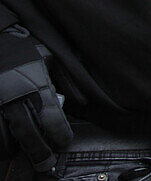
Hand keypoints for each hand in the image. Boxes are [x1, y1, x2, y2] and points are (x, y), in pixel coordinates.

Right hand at [0, 28, 71, 172]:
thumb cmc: (26, 47)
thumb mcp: (52, 56)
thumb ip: (68, 78)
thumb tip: (82, 99)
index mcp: (36, 83)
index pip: (51, 115)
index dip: (59, 132)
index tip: (64, 141)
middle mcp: (15, 96)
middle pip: (27, 132)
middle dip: (38, 151)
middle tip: (46, 164)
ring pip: (4, 136)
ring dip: (15, 148)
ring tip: (25, 153)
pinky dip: (0, 141)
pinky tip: (7, 144)